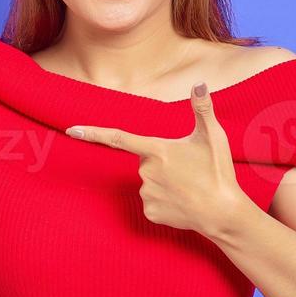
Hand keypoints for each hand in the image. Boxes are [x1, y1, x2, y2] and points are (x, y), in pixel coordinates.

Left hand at [66, 83, 252, 236]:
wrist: (223, 213)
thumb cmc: (218, 172)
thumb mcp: (213, 136)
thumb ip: (202, 108)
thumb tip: (199, 83)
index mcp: (157, 149)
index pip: (118, 138)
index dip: (93, 132)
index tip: (71, 130)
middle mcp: (146, 171)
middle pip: (145, 162)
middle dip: (162, 163)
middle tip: (189, 170)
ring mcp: (147, 194)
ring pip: (149, 182)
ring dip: (165, 183)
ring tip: (189, 187)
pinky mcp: (150, 212)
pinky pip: (152, 202)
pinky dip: (166, 201)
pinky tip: (183, 202)